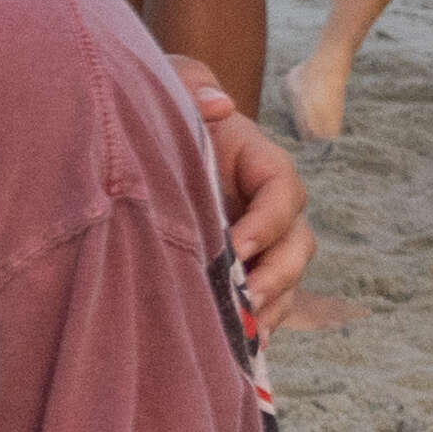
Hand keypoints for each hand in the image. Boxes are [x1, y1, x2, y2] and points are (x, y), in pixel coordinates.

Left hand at [180, 66, 315, 326]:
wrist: (135, 146)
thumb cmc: (156, 112)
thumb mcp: (167, 86)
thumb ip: (190, 83)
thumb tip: (219, 104)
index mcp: (258, 162)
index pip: (283, 190)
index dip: (268, 221)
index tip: (236, 248)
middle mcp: (267, 205)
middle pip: (298, 243)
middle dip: (277, 274)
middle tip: (244, 297)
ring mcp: (259, 241)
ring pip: (287, 278)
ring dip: (271, 306)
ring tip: (245, 332)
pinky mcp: (243, 269)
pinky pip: (267, 302)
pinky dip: (257, 324)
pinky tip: (239, 349)